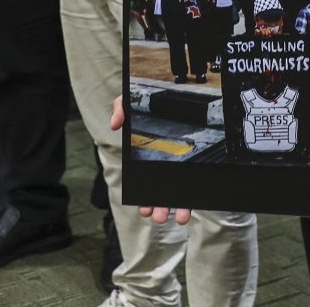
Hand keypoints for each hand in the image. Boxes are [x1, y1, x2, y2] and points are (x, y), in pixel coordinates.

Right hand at [111, 95, 191, 225]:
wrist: (173, 91)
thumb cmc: (148, 100)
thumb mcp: (131, 100)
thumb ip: (120, 108)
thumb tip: (115, 124)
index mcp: (146, 155)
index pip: (143, 181)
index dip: (144, 196)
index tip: (144, 207)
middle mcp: (162, 162)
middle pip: (161, 190)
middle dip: (159, 207)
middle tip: (158, 216)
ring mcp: (178, 162)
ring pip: (178, 189)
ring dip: (177, 206)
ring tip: (178, 217)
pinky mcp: (193, 159)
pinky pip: (194, 178)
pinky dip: (193, 194)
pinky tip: (192, 204)